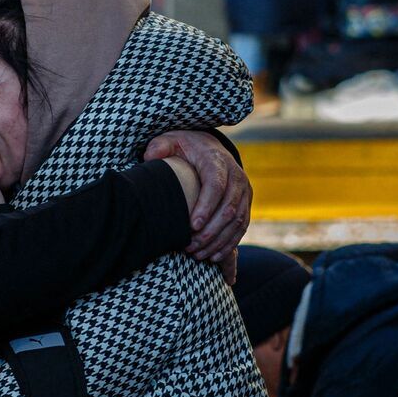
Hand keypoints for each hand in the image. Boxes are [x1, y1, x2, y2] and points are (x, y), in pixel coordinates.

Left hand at [144, 130, 250, 268]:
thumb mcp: (170, 141)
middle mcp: (236, 175)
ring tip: (197, 254)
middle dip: (210, 231)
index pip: (216, 185)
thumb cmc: (184, 148)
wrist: (208, 147)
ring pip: (238, 221)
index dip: (206, 207)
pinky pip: (242, 227)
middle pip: (229, 208)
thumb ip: (159, 146)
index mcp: (217, 160)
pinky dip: (229, 244)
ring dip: (219, 241)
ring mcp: (244, 190)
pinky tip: (213, 256)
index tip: (191, 226)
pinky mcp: (246, 203)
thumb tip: (151, 155)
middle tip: (189, 246)